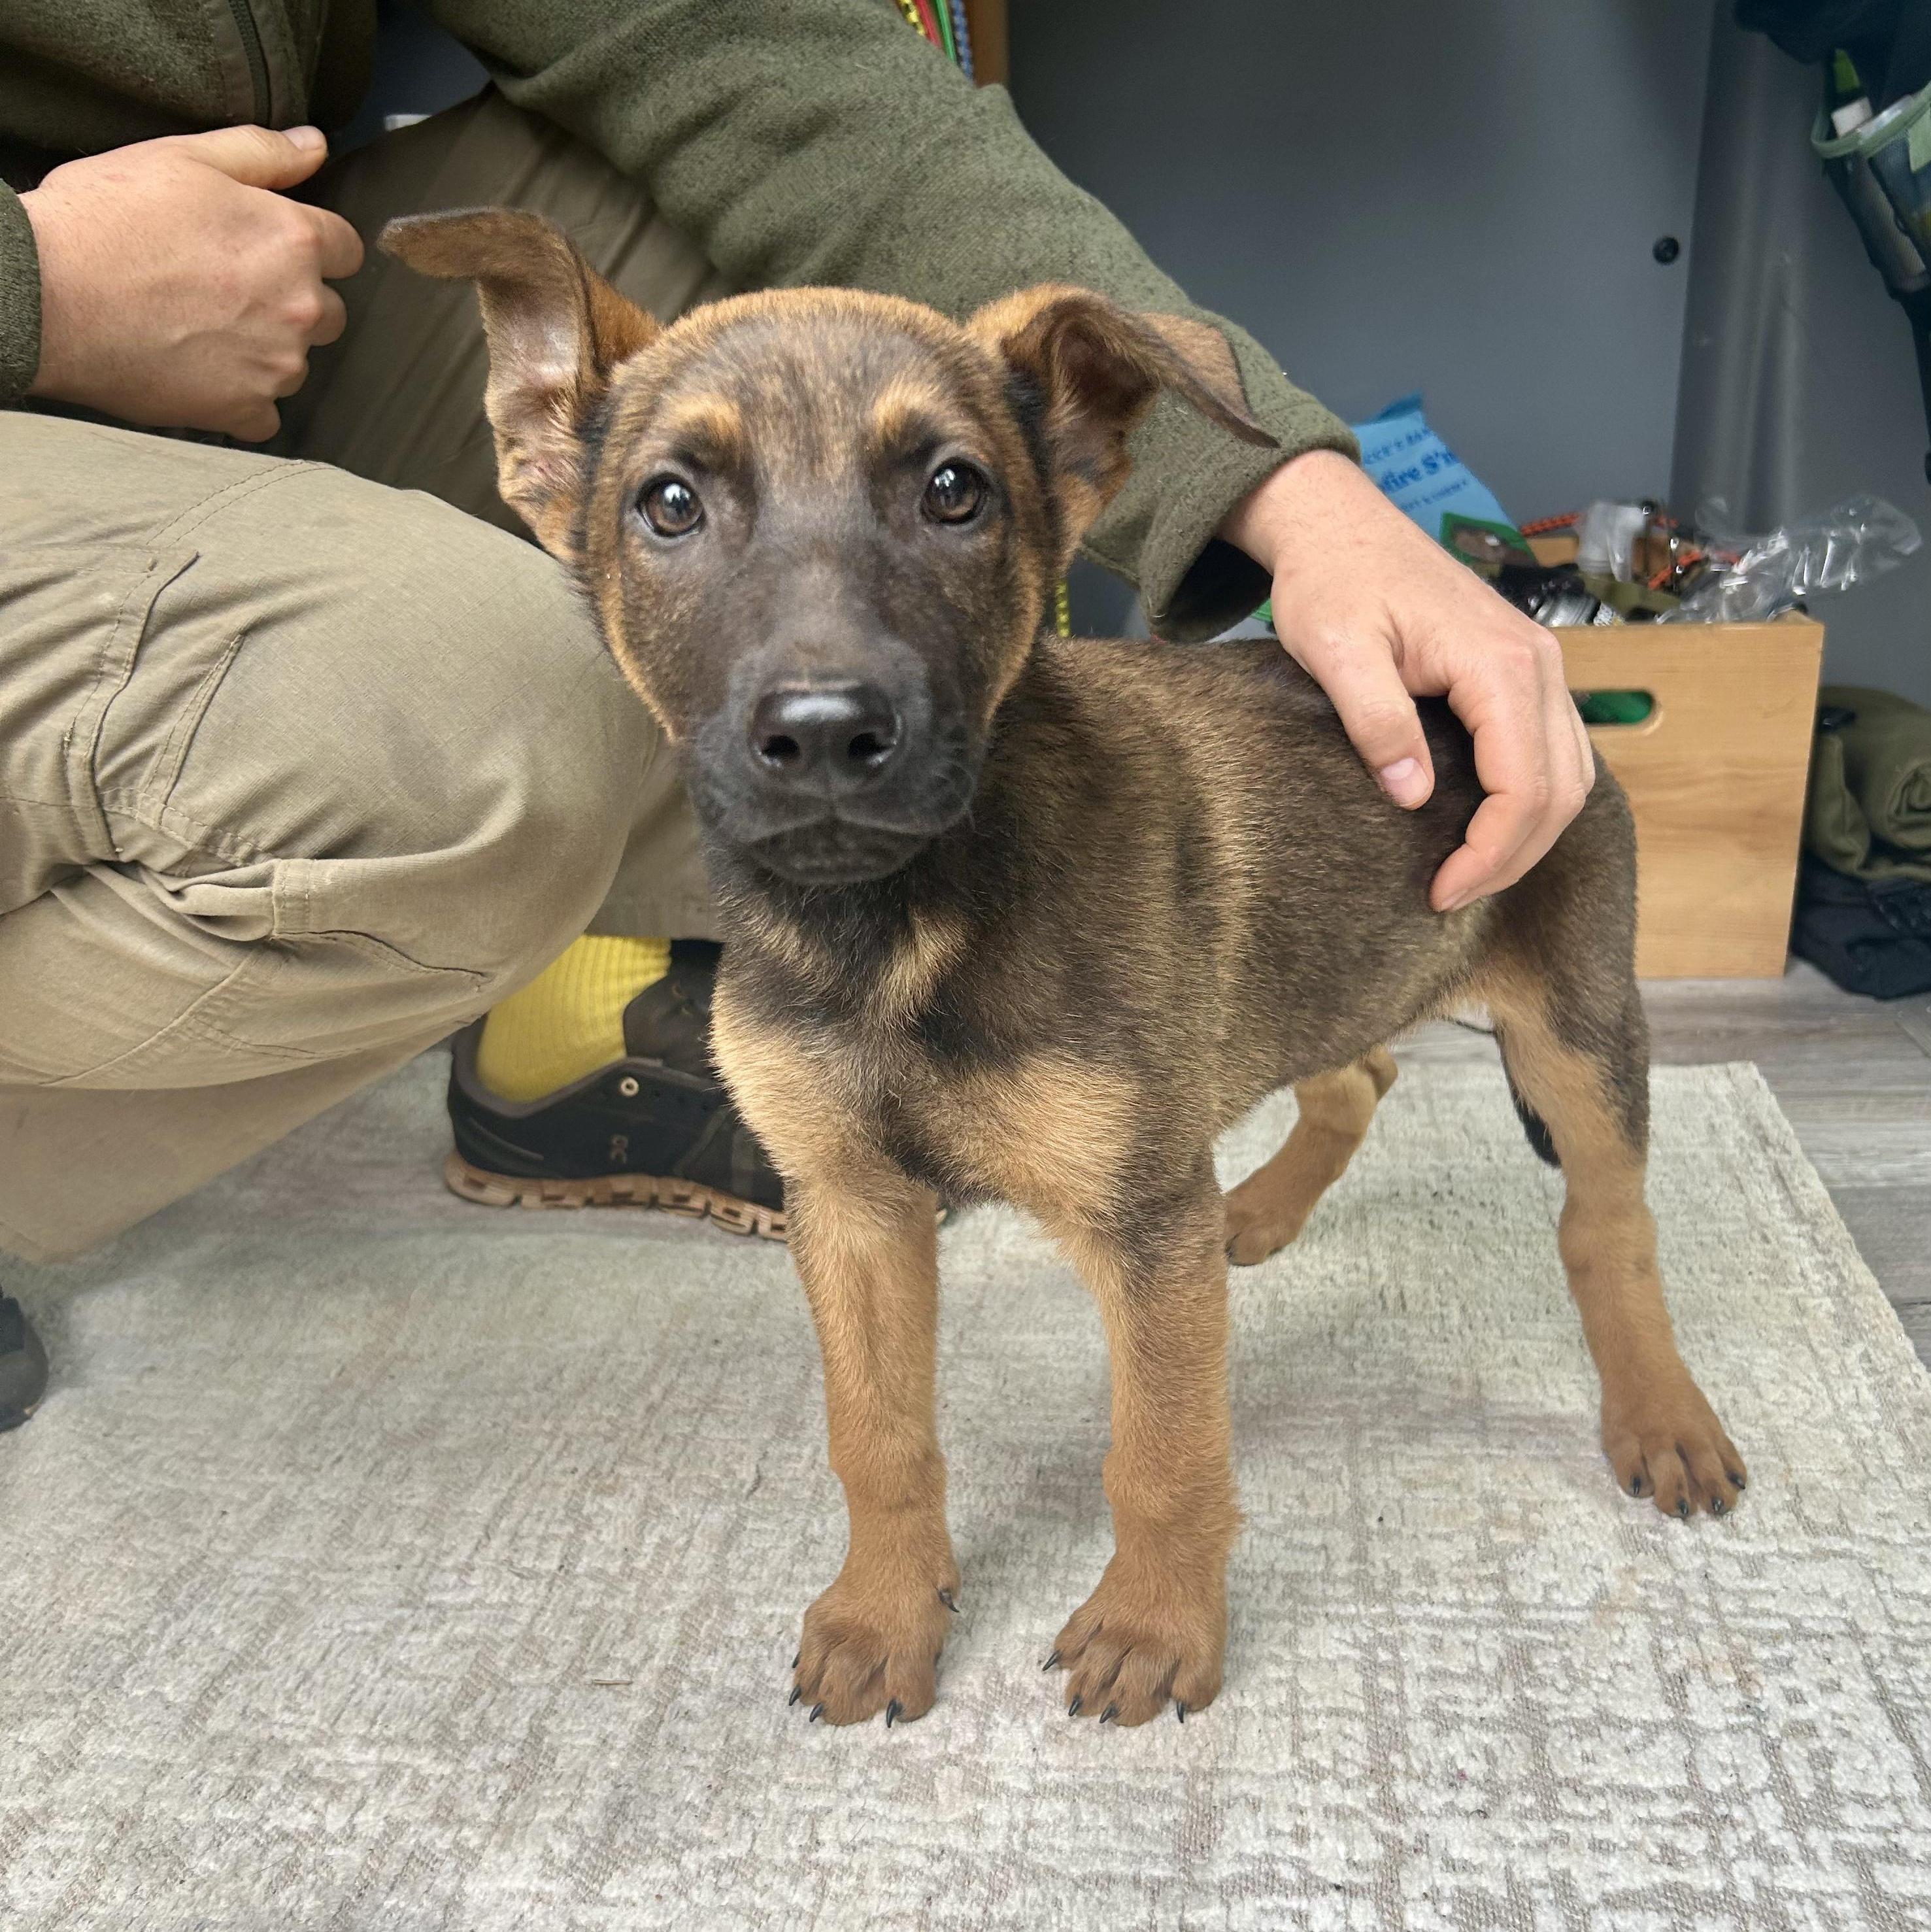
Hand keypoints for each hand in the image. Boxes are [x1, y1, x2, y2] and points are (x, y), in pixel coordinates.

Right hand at [23, 125, 362, 441]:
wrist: (48, 292)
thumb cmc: (108, 218)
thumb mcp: (184, 158)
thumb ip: (261, 153)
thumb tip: (315, 145)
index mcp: (293, 240)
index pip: (346, 249)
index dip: (313, 247)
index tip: (273, 249)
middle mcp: (299, 307)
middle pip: (328, 312)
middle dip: (292, 301)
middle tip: (228, 290)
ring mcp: (275, 365)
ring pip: (295, 363)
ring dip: (264, 351)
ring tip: (202, 329)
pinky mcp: (244, 410)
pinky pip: (264, 415)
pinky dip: (240, 401)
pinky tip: (201, 374)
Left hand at [1222, 448, 1592, 910]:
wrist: (1339, 527)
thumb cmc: (1331, 582)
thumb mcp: (1337, 652)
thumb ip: (1376, 721)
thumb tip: (1413, 797)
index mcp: (1500, 663)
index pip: (1526, 786)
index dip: (1490, 853)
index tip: (1441, 891)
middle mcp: (1538, 663)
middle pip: (1563, 789)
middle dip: (1514, 856)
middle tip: (1451, 896)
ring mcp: (1538, 664)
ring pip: (1571, 773)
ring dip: (1529, 835)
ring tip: (1468, 874)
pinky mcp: (1522, 670)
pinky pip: (1554, 749)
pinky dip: (1532, 799)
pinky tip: (1486, 828)